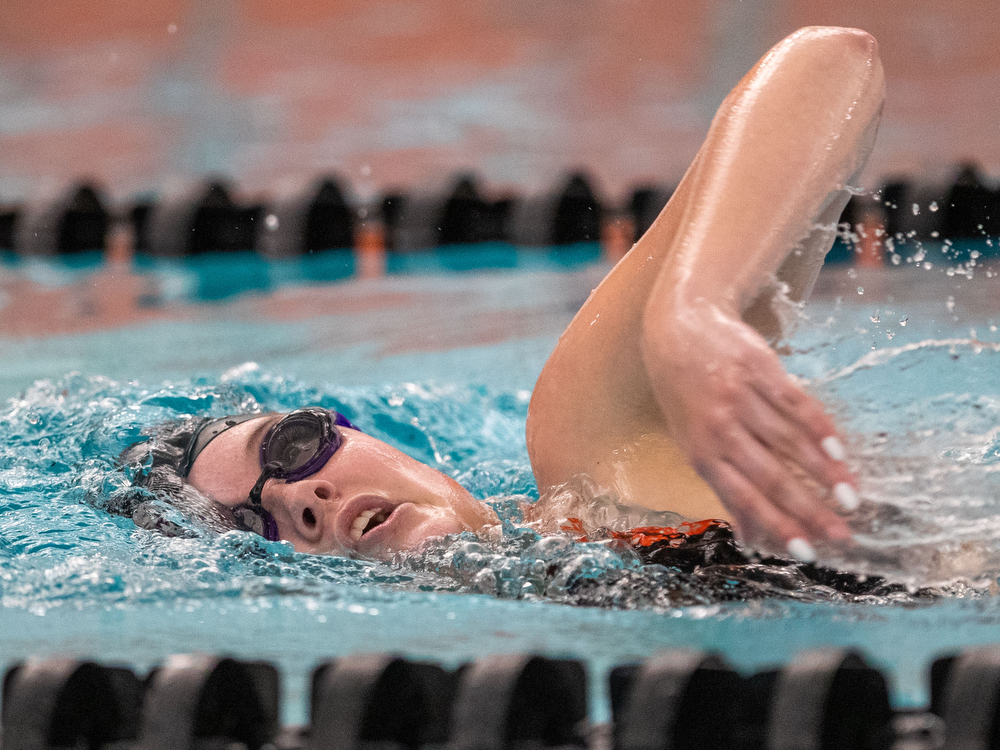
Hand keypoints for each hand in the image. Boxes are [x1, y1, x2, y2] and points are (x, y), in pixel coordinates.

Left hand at [642, 301, 856, 559]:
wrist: (679, 328)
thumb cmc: (686, 395)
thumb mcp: (692, 442)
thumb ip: (725, 489)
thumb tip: (752, 539)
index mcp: (700, 452)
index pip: (742, 497)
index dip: (776, 525)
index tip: (807, 552)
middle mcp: (719, 427)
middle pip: (770, 475)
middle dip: (809, 509)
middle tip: (843, 535)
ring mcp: (740, 396)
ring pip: (788, 441)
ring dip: (824, 473)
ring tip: (852, 498)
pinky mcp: (760, 368)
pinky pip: (795, 403)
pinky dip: (819, 429)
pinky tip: (841, 452)